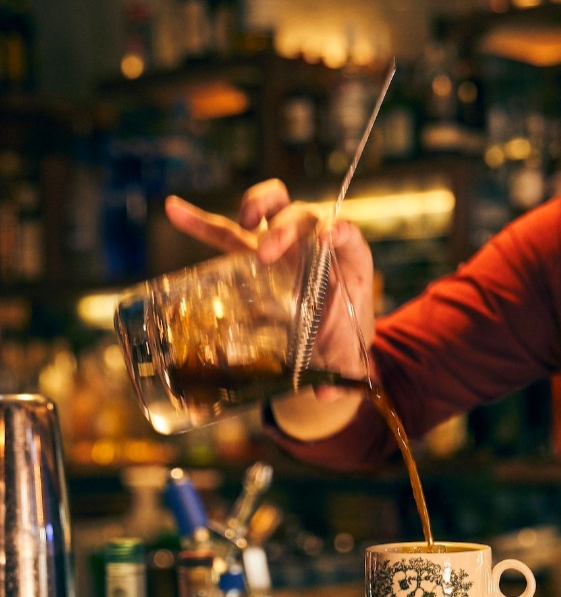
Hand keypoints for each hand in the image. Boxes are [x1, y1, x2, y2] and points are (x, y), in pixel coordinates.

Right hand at [166, 179, 377, 435]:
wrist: (332, 340)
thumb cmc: (346, 341)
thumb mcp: (349, 358)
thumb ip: (343, 374)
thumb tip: (325, 391)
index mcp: (349, 264)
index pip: (348, 234)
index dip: (339, 229)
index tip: (327, 236)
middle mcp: (319, 245)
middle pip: (304, 216)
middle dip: (286, 227)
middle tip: (267, 253)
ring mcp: (286, 246)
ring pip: (274, 206)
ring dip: (257, 204)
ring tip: (245, 221)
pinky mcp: (255, 254)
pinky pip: (227, 234)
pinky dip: (200, 222)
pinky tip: (174, 209)